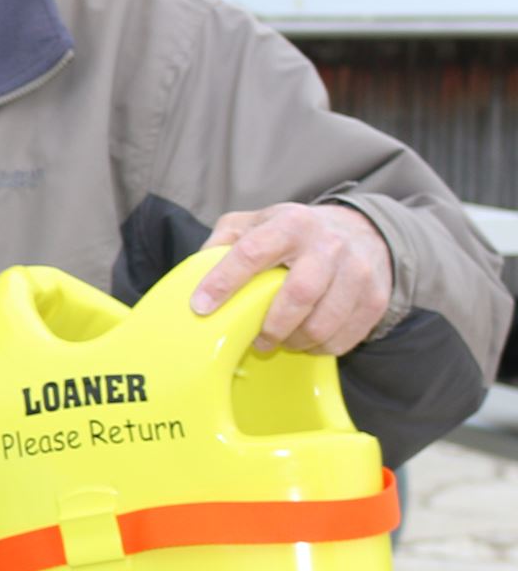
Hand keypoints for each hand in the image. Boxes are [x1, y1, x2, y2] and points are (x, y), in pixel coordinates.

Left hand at [194, 202, 394, 355]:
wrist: (363, 231)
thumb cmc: (295, 233)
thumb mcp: (256, 222)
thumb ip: (224, 240)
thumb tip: (195, 271)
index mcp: (291, 224)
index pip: (252, 252)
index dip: (224, 282)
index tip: (201, 307)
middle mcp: (327, 245)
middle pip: (298, 295)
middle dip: (271, 326)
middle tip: (256, 341)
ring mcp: (357, 271)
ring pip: (323, 322)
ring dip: (295, 342)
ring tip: (281, 341)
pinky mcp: (375, 298)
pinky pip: (344, 337)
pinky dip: (320, 348)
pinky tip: (307, 340)